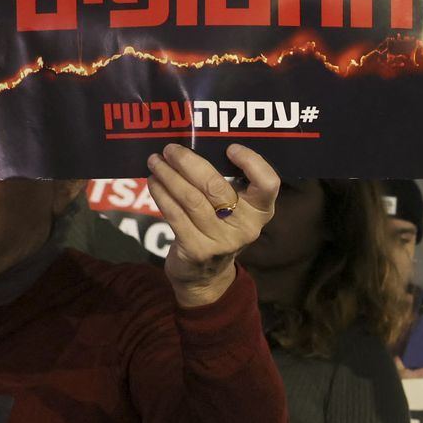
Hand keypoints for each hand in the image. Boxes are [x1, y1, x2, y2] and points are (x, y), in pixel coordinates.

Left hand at [145, 143, 278, 307]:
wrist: (206, 275)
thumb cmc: (219, 229)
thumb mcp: (234, 210)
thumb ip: (226, 184)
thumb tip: (196, 146)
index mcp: (261, 211)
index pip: (268, 183)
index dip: (252, 163)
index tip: (230, 148)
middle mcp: (247, 226)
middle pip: (217, 187)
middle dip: (189, 163)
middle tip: (171, 149)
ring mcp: (222, 240)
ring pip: (191, 199)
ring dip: (169, 176)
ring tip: (155, 162)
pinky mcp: (197, 249)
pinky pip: (176, 215)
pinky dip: (162, 195)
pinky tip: (154, 182)